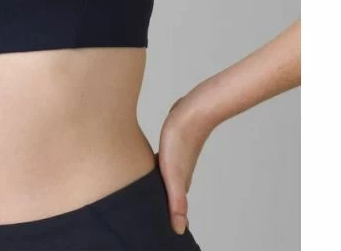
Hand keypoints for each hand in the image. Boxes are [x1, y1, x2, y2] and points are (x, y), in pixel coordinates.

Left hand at [157, 95, 211, 234]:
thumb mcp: (174, 173)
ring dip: (157, 188)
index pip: (171, 208)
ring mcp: (177, 158)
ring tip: (146, 198)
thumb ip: (177, 202)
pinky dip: (156, 171)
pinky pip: (162, 163)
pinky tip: (149, 168)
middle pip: (168, 194)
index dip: (164, 219)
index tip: (154, 230)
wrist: (194, 110)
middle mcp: (180, 173)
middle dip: (159, 205)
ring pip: (165, 179)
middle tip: (146, 217)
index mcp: (180, 183)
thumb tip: (179, 229)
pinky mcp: (173, 144)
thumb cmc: (182, 139)